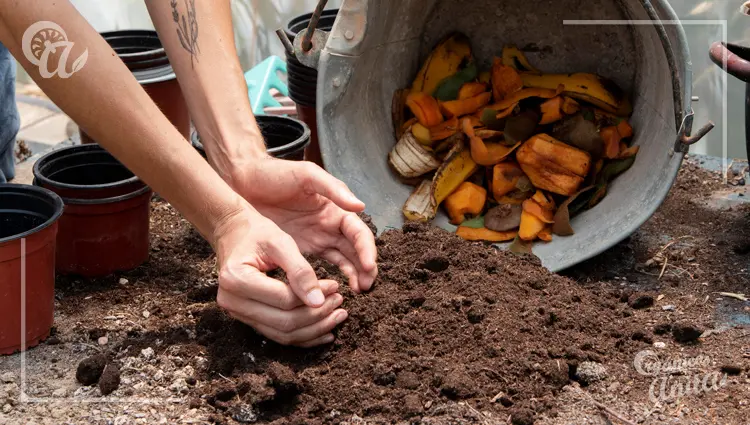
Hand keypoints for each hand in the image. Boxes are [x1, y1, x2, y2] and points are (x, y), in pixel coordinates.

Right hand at [213, 204, 347, 346]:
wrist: (233, 233)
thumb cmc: (256, 233)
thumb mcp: (280, 242)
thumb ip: (300, 270)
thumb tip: (319, 302)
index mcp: (237, 279)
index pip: (284, 299)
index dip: (315, 296)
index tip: (336, 286)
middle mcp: (232, 301)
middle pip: (284, 322)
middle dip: (317, 316)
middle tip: (340, 302)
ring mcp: (237, 313)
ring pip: (282, 334)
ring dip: (314, 329)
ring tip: (337, 316)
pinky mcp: (247, 318)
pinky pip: (278, 335)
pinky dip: (303, 336)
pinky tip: (324, 332)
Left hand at [227, 157, 377, 292]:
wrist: (244, 181)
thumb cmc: (276, 174)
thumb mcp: (306, 175)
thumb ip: (333, 189)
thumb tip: (361, 205)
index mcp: (336, 209)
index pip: (358, 233)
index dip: (367, 249)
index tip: (369, 266)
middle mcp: (330, 226)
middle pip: (355, 250)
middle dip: (364, 268)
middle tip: (366, 286)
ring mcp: (316, 239)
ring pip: (343, 261)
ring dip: (352, 275)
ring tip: (357, 292)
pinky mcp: (300, 250)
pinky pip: (321, 267)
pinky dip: (330, 278)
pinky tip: (333, 290)